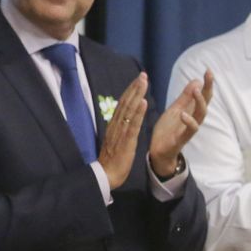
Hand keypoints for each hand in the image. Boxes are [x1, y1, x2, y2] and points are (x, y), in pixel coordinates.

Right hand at [97, 72, 148, 188]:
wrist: (106, 176)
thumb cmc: (111, 160)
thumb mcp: (115, 140)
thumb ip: (119, 129)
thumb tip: (123, 119)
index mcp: (114, 125)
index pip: (122, 104)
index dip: (130, 91)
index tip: (138, 80)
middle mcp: (116, 125)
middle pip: (125, 103)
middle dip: (134, 88)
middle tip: (143, 74)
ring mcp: (120, 132)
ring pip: (129, 110)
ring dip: (137, 94)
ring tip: (144, 82)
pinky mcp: (126, 141)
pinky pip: (133, 124)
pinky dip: (138, 112)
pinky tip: (143, 102)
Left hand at [149, 70, 213, 176]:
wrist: (159, 151)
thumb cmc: (168, 130)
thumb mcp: (175, 109)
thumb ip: (185, 97)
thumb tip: (196, 80)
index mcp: (191, 111)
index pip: (203, 95)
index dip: (207, 84)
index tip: (208, 70)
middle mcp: (193, 119)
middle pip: (206, 103)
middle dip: (208, 89)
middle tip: (209, 75)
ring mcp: (188, 129)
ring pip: (200, 116)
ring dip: (200, 103)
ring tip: (197, 91)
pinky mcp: (181, 139)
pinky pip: (189, 131)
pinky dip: (188, 122)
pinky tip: (184, 114)